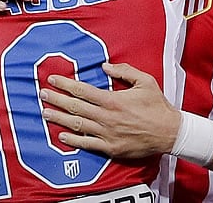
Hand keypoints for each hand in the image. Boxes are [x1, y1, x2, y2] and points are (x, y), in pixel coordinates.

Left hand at [40, 62, 180, 157]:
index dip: (65, 84)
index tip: (53, 80)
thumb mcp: (144, 81)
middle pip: (75, 107)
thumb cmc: (157, 105)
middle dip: (56, 99)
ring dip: (59, 118)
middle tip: (42, 94)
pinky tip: (61, 136)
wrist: (169, 132)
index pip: (82, 90)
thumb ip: (124, 71)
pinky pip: (87, 144)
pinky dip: (73, 140)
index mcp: (112, 100)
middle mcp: (106, 117)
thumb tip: (104, 66)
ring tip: (45, 113)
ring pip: (77, 125)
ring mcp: (107, 134)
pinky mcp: (110, 148)